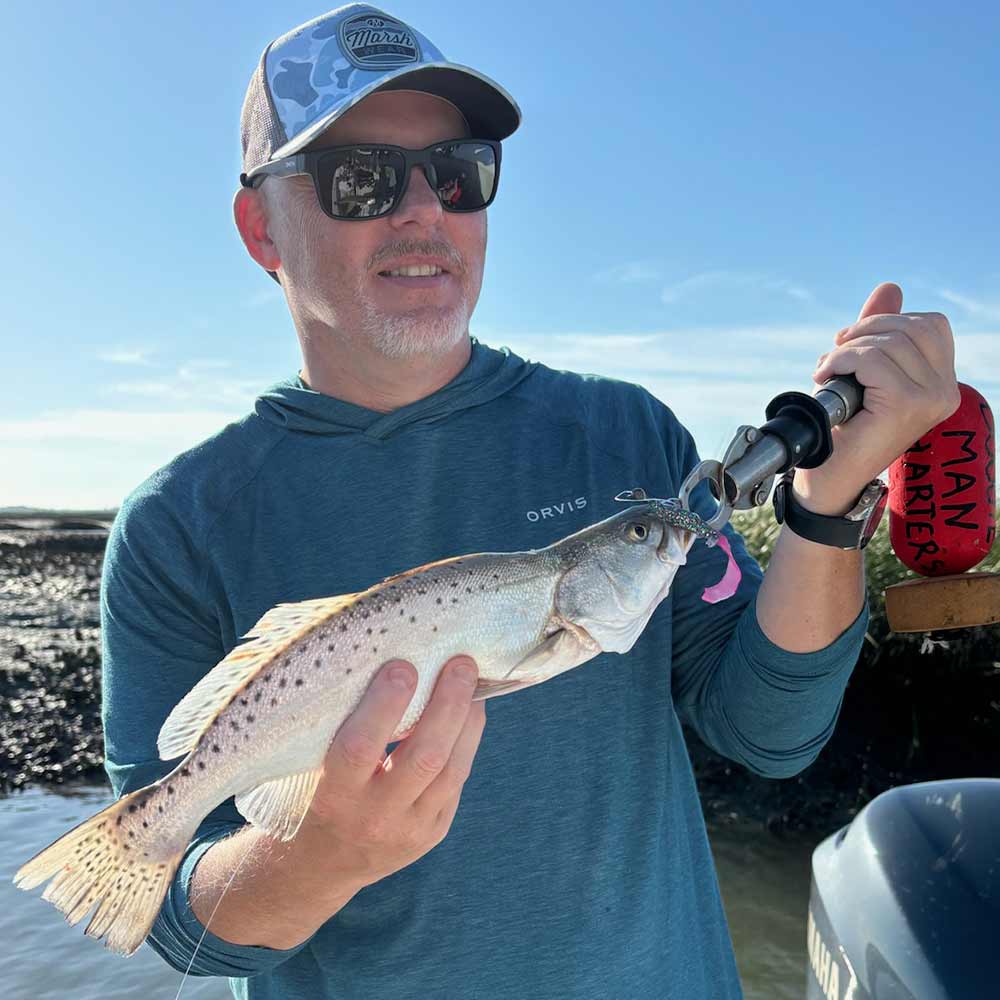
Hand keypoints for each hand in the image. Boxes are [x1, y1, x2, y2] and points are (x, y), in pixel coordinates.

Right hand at [301, 656, 485, 889]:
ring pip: (451, 770)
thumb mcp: (314, 767)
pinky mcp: (432, 833)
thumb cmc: (315, 792)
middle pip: (424, 757)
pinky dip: (467, 741)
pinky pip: (457, 781)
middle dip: (447, 705)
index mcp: (333, 796)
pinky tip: (470, 711)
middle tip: (460, 663)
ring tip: (472, 681)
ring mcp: (409, 831)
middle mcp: (373, 818)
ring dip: (468, 720)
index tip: (402, 665)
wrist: (323, 864)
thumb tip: (392, 662)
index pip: (359, 748)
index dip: (384, 705)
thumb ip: (346, 728)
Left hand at [798, 282, 960, 514]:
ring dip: (847, 349)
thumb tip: (890, 288)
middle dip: (865, 330)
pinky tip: (825, 378)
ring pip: (888, 341)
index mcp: (942, 384)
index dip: (886, 323)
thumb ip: (879, 333)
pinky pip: (871, 358)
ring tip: (828, 371)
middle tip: (835, 354)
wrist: (829, 479)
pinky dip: (841, 361)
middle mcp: (946, 391)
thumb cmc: (844, 430)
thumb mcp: (863, 372)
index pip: (930, 325)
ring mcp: (930, 399)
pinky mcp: (906, 404)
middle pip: (911, 326)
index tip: (850, 344)